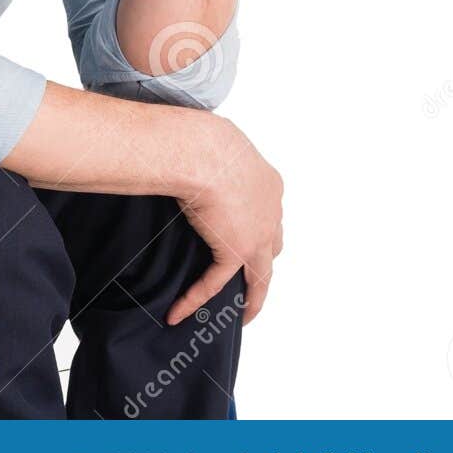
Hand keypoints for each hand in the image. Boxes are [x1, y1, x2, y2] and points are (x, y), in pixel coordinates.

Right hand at [167, 116, 283, 326]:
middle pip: (271, 248)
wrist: (202, 152)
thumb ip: (208, 160)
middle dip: (262, 264)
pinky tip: (180, 311)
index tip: (241, 233)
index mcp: (268, 184)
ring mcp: (258, 234)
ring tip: (243, 312)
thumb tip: (182, 154)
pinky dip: (197, 298)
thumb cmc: (203, 140)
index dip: (258, 228)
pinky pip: (216, 282)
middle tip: (252, 282)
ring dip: (253, 296)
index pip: (267, 214)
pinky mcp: (235, 250)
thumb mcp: (213, 146)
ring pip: (261, 276)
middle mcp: (271, 211)